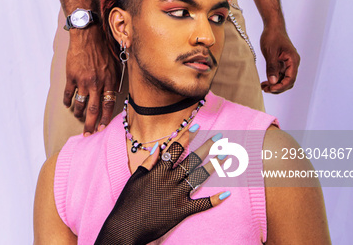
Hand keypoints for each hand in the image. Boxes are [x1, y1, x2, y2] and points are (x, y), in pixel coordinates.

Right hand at [63, 24, 118, 133]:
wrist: (87, 35)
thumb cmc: (102, 47)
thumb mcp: (114, 63)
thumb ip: (114, 79)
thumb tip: (115, 93)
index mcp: (109, 80)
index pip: (109, 105)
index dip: (105, 118)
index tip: (102, 128)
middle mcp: (97, 83)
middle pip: (94, 109)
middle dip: (90, 124)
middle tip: (87, 134)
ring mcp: (83, 80)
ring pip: (80, 104)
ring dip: (78, 113)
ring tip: (78, 116)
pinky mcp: (72, 76)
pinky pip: (69, 94)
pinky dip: (67, 101)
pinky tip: (67, 104)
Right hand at [94, 128, 229, 244]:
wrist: (126, 227)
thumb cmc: (128, 202)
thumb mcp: (135, 178)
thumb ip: (148, 162)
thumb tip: (158, 146)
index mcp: (158, 171)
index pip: (175, 148)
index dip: (187, 136)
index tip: (197, 125)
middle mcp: (170, 181)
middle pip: (191, 160)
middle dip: (206, 147)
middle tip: (219, 137)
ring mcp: (177, 196)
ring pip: (199, 177)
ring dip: (214, 166)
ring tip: (225, 156)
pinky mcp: (181, 211)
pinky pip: (200, 205)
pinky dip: (214, 200)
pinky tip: (226, 193)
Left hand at [260, 25, 299, 92]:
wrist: (272, 26)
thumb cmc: (272, 36)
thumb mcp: (270, 52)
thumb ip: (272, 67)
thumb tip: (273, 82)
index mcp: (293, 60)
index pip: (290, 78)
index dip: (281, 86)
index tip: (271, 88)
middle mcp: (293, 63)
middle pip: (289, 81)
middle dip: (278, 87)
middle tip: (266, 90)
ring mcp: (288, 63)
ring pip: (284, 79)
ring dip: (275, 84)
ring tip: (264, 87)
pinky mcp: (283, 62)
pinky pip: (280, 74)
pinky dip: (274, 79)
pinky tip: (265, 82)